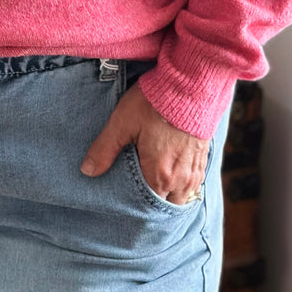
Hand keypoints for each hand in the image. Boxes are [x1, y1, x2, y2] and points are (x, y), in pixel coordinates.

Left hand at [80, 77, 208, 203]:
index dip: (137, 206)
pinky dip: (183, 181)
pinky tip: (172, 169)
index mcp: (159, 175)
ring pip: (183, 194)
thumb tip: (87, 171)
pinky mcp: (203, 156)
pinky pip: (194, 181)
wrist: (190, 84)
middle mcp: (181, 178)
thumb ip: (105, 149)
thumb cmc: (154, 103)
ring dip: (170, 192)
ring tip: (154, 181)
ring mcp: (195, 169)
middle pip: (167, 203)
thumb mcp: (122, 123)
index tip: (127, 201)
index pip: (149, 206)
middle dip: (155, 201)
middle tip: (139, 191)